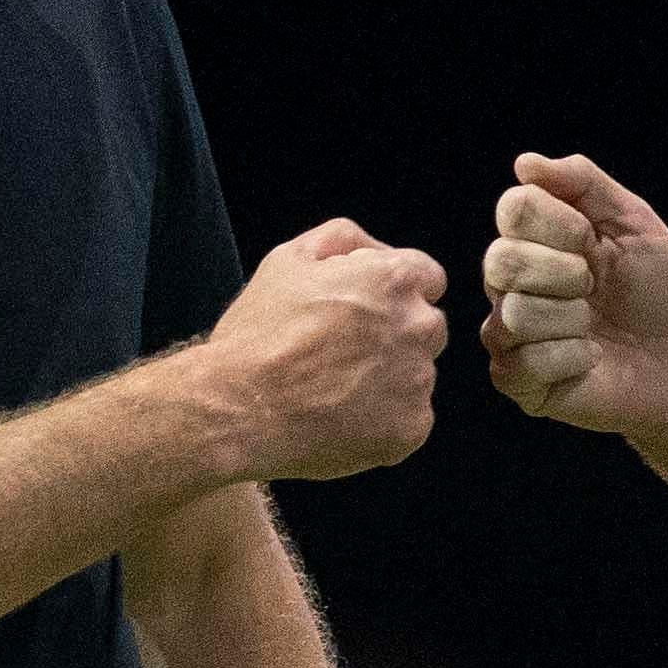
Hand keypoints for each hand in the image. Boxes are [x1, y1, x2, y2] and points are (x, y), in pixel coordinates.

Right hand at [201, 220, 446, 483]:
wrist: (239, 408)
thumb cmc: (258, 333)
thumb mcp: (288, 259)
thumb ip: (343, 239)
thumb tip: (377, 251)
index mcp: (394, 279)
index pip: (428, 279)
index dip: (394, 293)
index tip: (366, 312)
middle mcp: (418, 326)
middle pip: (427, 327)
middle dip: (396, 335)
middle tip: (345, 354)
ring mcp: (418, 381)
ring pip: (417, 375)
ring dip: (389, 380)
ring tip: (335, 389)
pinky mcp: (412, 428)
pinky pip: (410, 419)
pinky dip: (384, 421)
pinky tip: (342, 418)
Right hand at [478, 152, 667, 441]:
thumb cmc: (661, 291)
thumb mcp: (634, 221)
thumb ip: (583, 183)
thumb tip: (524, 163)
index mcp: (533, 238)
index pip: (514, 209)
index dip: (561, 223)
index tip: (594, 241)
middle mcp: (510, 282)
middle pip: (501, 260)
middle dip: (564, 271)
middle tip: (595, 286)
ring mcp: (510, 333)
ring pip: (514, 312)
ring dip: (572, 318)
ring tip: (593, 325)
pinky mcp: (519, 381)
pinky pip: (525, 362)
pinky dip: (572, 357)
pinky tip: (590, 359)